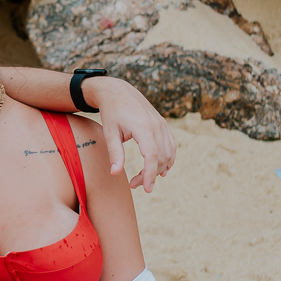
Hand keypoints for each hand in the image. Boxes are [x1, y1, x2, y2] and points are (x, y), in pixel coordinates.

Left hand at [83, 75, 176, 192]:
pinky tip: (161, 170)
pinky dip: (168, 159)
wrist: (118, 91)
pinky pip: (171, 145)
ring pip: (168, 153)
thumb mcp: (109, 133)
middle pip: (160, 157)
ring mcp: (162, 124)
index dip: (150, 174)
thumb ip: (115, 153)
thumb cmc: (111, 112)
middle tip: (134, 184)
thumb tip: (115, 174)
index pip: (152, 156)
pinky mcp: (163, 124)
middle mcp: (156, 125)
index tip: (146, 189)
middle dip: (150, 175)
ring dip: (159, 169)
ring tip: (144, 179)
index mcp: (143, 127)